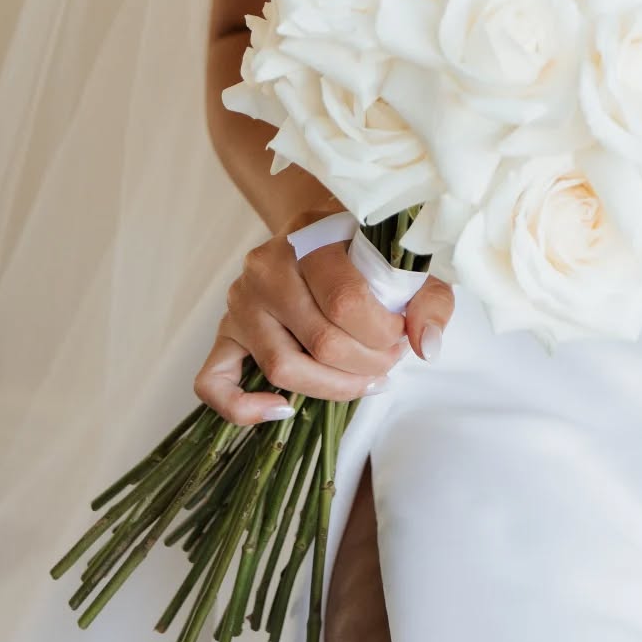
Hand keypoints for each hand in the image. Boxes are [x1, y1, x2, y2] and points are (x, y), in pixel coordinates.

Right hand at [193, 198, 455, 424]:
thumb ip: (428, 299)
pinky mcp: (224, 331)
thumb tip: (426, 346)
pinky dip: (242, 408)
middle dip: (365, 364)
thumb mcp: (406, 262)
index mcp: (309, 236)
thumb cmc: (365, 251)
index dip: (383, 335)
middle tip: (388, 362)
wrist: (321, 230)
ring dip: (331, 387)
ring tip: (363, 380)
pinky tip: (282, 410)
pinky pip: (212, 381)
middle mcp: (266, 266)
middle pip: (320, 340)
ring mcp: (240, 300)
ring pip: (282, 367)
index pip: (348, 301)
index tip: (402, 338)